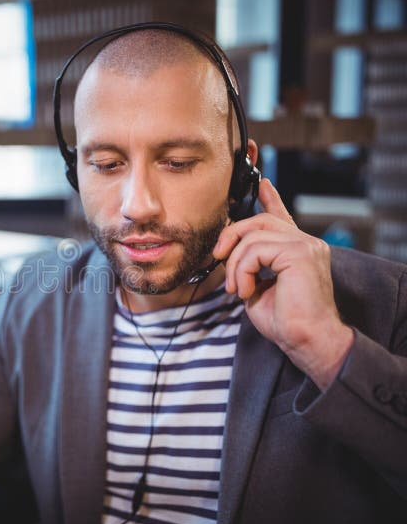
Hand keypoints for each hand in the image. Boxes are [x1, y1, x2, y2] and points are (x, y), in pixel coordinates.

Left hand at [212, 178, 353, 390]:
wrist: (306, 340)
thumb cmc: (285, 322)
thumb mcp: (258, 288)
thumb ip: (249, 266)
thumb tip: (229, 254)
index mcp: (297, 250)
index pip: (281, 217)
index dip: (270, 199)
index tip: (262, 183)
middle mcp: (305, 243)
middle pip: (258, 221)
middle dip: (231, 236)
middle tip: (218, 258)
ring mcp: (305, 245)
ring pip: (252, 237)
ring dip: (234, 265)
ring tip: (237, 289)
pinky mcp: (300, 253)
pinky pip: (255, 250)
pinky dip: (242, 271)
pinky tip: (246, 291)